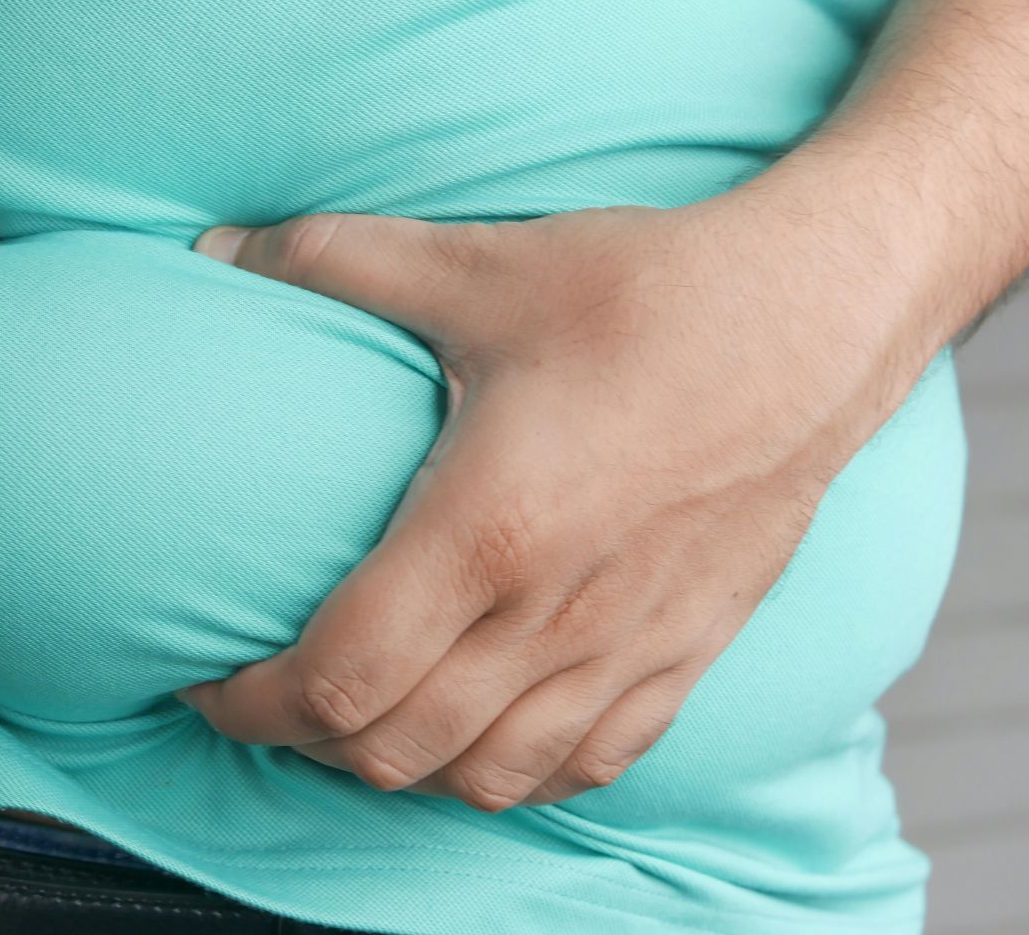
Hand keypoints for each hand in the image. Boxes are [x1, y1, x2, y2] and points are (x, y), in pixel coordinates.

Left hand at [179, 197, 924, 809]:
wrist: (821, 315)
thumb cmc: (648, 291)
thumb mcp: (476, 264)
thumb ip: (331, 261)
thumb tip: (211, 250)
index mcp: (487, 531)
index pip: (338, 679)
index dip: (250, 703)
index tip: (206, 678)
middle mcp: (554, 616)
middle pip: (394, 751)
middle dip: (304, 742)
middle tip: (267, 693)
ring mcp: (628, 649)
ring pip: (485, 778)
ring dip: (400, 767)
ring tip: (359, 715)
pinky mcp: (688, 655)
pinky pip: (586, 767)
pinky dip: (511, 772)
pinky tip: (479, 730)